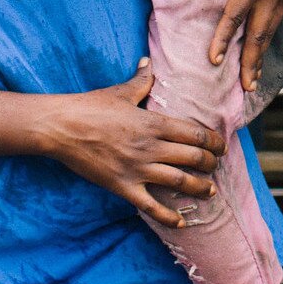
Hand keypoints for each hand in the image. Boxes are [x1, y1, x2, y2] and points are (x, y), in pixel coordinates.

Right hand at [38, 61, 224, 227]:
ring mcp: (138, 168)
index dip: (213, 142)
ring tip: (210, 192)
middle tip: (216, 167)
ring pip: (179, 181)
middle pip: (193, 158)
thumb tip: (148, 61)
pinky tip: (180, 222)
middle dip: (210, 164)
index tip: (221, 147)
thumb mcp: (120, 91)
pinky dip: (168, 216)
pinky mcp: (123, 186)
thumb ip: (142, 80)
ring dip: (199, 188)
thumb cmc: (91, 106)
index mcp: (154, 123)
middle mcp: (151, 147)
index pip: (195, 134)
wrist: (61, 127)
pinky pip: (151, 206)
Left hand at [170, 0, 282, 90]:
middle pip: (259, 32)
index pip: (237, 12)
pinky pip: (276, 23)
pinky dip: (267, 44)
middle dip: (250, 61)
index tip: (214, 58)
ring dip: (261, 58)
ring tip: (252, 82)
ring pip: (270, 32)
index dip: (224, 36)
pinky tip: (260, 58)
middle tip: (243, 87)